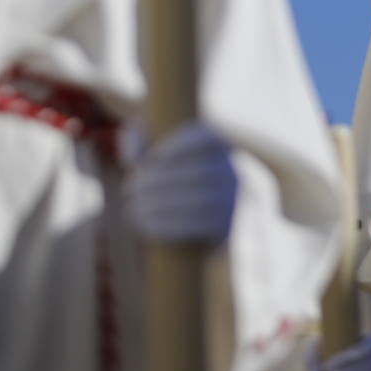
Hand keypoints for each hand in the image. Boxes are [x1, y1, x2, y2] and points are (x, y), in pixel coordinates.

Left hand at [124, 121, 237, 243]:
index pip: (208, 138)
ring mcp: (240, 204)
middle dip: (157, 181)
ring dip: (158, 206)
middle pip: (198, 173)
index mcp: (227, 150)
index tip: (148, 160)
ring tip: (132, 210)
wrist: (221, 232)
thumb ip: (145, 143)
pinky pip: (199, 226)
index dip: (176, 146)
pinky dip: (167, 225)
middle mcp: (241, 174)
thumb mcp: (167, 159)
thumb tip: (131, 149)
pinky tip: (144, 225)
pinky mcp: (231, 230)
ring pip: (198, 201)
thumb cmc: (182, 186)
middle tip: (129, 190)